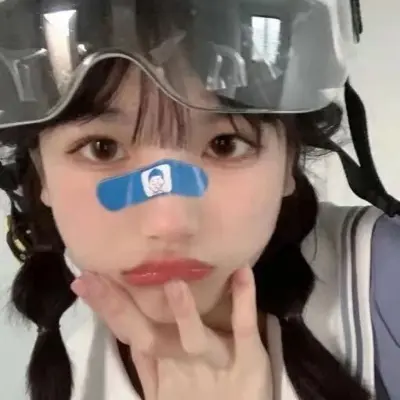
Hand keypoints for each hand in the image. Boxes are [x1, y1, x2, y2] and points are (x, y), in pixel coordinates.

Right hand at [71, 268, 272, 399]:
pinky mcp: (248, 360)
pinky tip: (243, 272)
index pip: (129, 331)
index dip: (106, 308)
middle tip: (92, 279)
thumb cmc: (198, 399)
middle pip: (147, 335)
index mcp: (164, 361)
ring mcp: (215, 361)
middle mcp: (182, 361)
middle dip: (118, 307)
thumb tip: (128, 332)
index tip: (84, 281)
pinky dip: (245, 300)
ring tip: (173, 285)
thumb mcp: (166, 384)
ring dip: (183, 313)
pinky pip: (244, 328)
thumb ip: (148, 361)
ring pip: (193, 339)